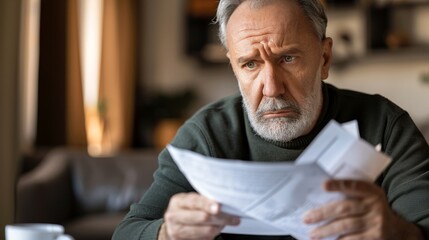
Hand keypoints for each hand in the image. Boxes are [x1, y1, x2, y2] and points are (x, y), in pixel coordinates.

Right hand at [159, 192, 239, 239]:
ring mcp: (176, 231)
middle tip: (234, 218)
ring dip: (219, 228)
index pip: (194, 202)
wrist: (173, 225)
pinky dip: (213, 235)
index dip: (207, 204)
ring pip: (206, 232)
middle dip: (221, 218)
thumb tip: (224, 203)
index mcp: (177, 202)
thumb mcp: (191, 201)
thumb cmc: (187, 210)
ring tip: (225, 223)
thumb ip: (203, 201)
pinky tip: (215, 229)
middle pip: (202, 218)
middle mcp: (174, 216)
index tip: (219, 207)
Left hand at [303, 179, 422, 239]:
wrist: (397, 230)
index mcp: (371, 191)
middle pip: (344, 208)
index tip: (324, 185)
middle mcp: (374, 205)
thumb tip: (320, 196)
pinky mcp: (375, 237)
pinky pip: (353, 239)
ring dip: (326, 230)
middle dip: (323, 213)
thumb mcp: (368, 197)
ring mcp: (376, 222)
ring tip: (313, 234)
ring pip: (346, 225)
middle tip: (307, 218)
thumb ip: (351, 194)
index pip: (354, 185)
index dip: (339, 185)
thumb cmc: (372, 209)